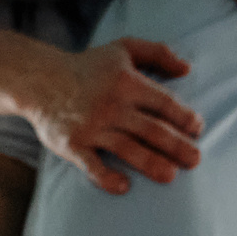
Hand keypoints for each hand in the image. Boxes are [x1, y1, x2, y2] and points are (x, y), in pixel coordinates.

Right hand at [25, 37, 201, 194]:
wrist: (39, 80)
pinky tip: (123, 187)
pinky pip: (92, 165)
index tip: (197, 130)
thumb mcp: (124, 49)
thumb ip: (158, 54)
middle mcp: (112, 106)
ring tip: (170, 176)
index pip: (164, 103)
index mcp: (128, 82)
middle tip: (195, 160)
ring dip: (151, 163)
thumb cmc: (87, 66)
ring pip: (127, 148)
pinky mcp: (73, 145)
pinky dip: (106, 177)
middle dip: (176, 145)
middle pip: (151, 129)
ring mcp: (92, 128)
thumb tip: (187, 69)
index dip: (184, 117)